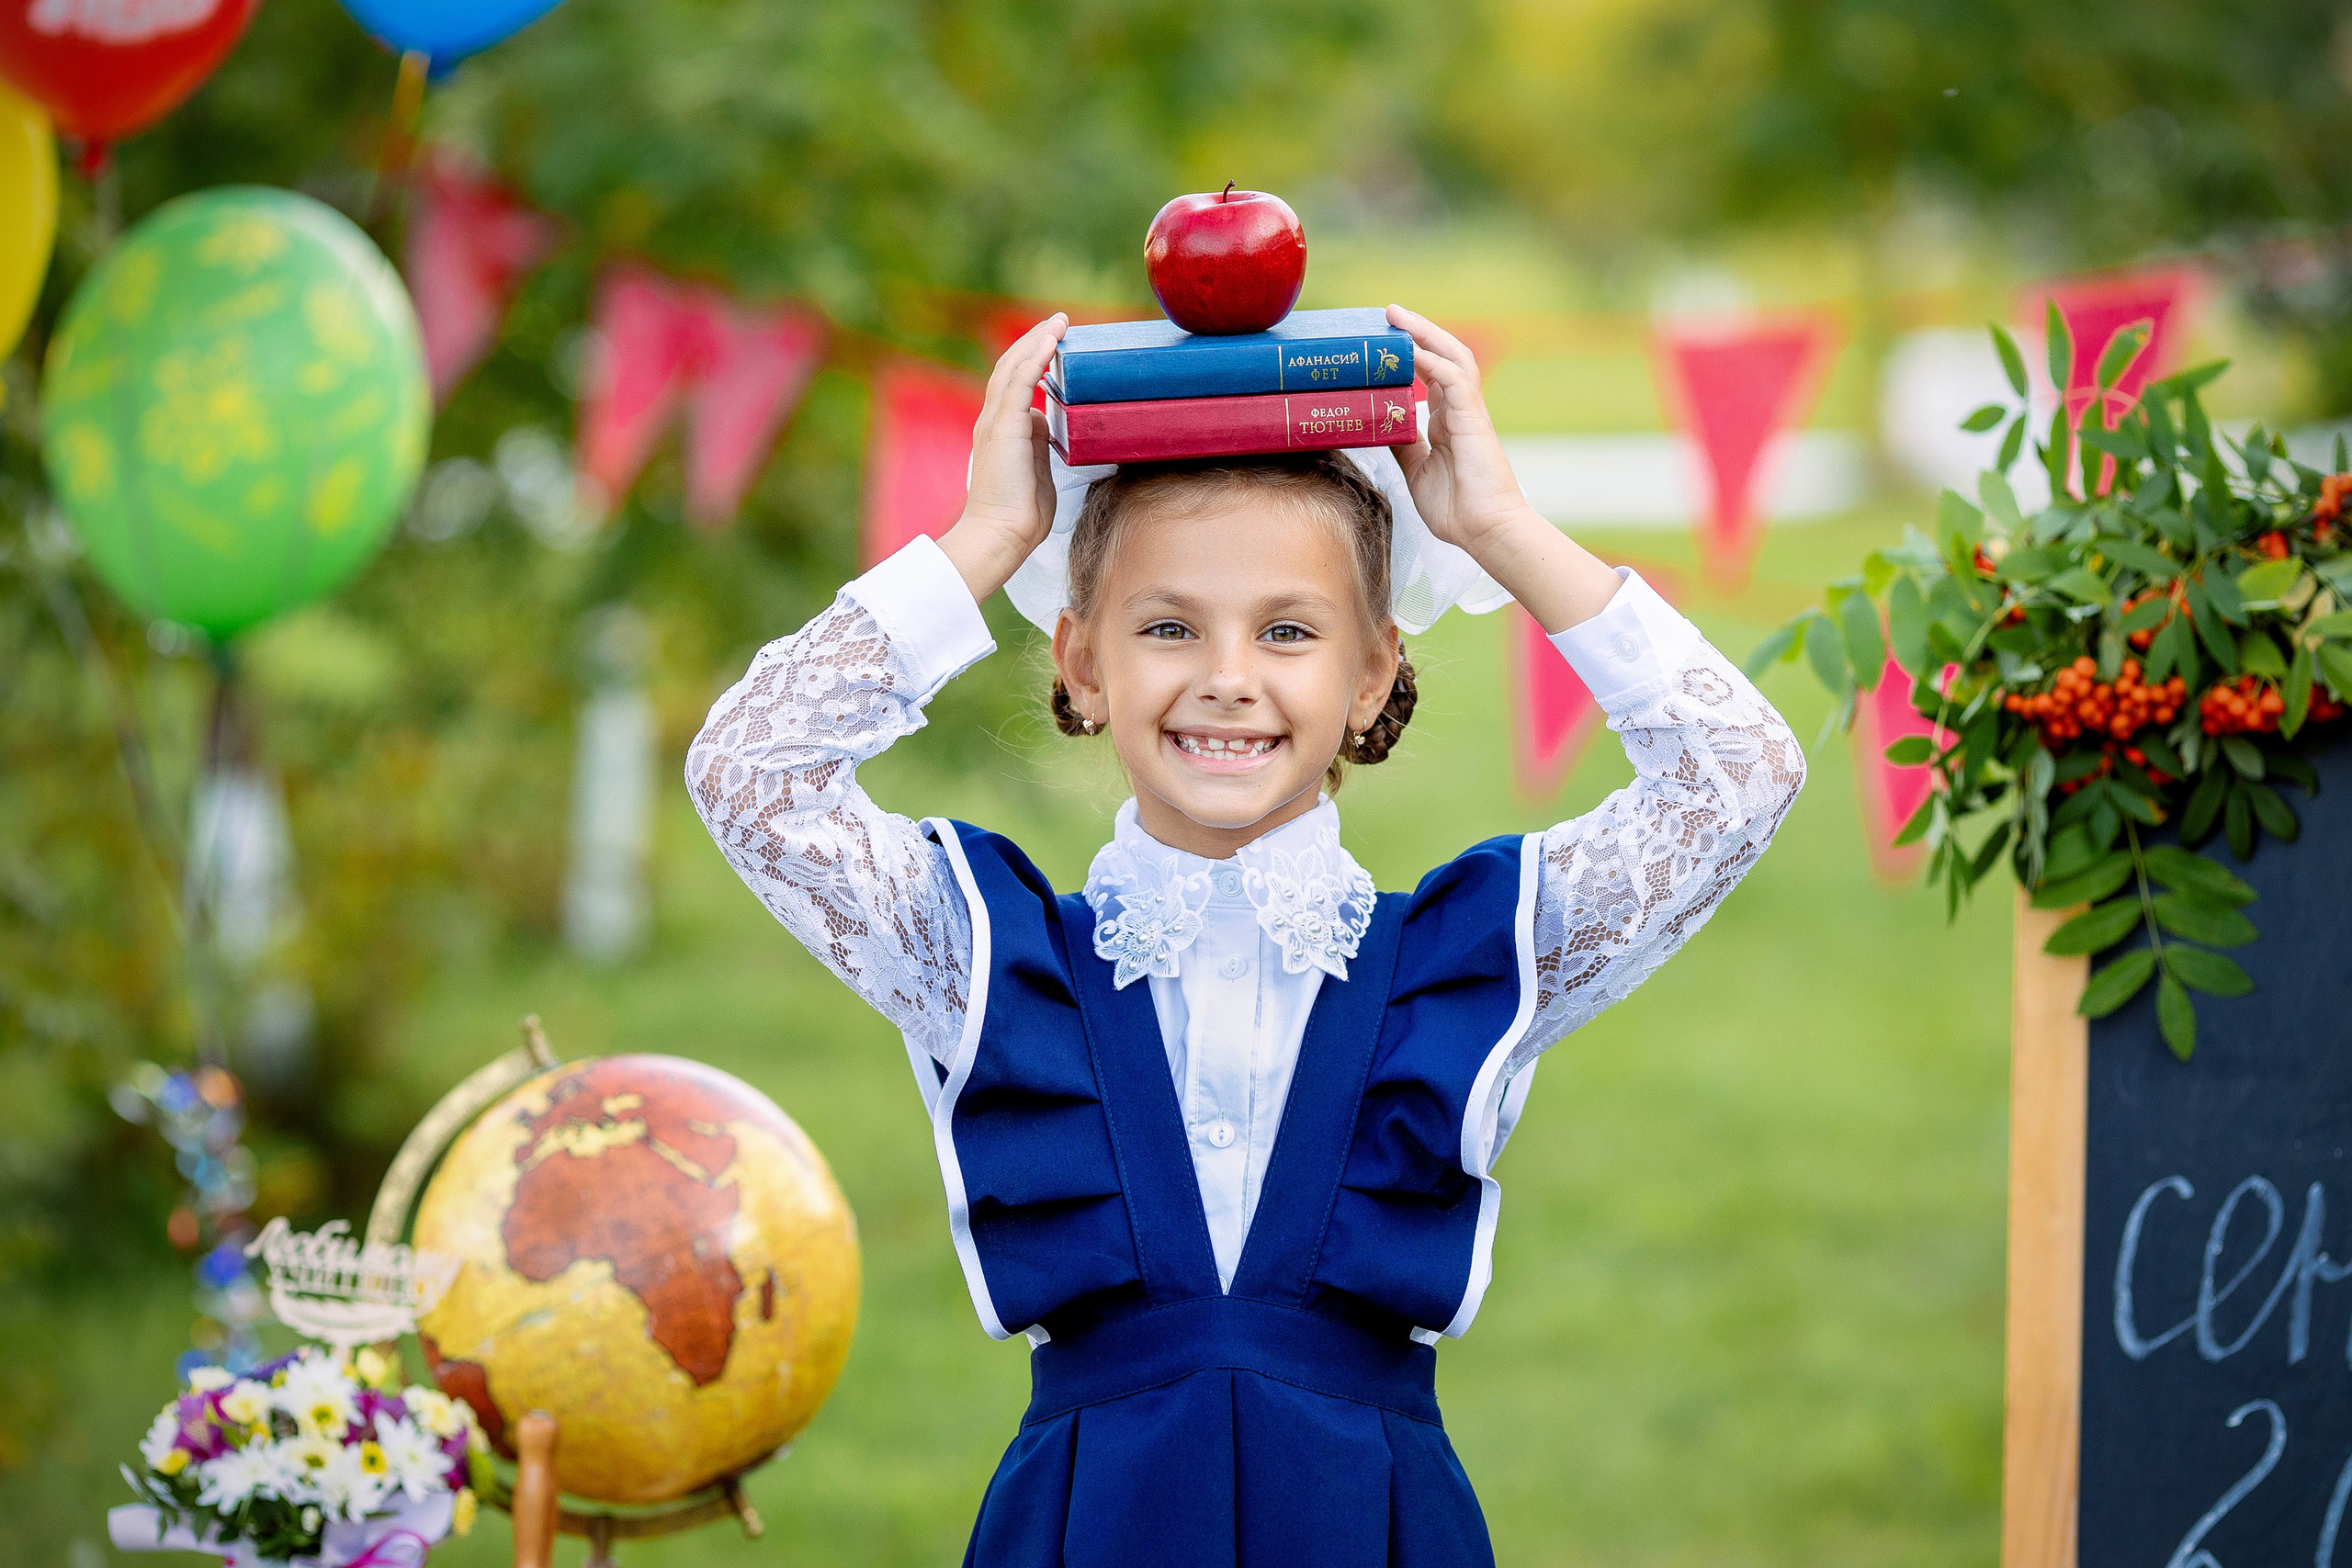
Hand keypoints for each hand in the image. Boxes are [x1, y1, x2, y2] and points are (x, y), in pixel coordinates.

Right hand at [938, 313, 1064, 602]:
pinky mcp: (1003, 428)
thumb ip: (1039, 444)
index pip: (1014, 383)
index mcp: (1001, 430)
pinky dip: (1036, 357)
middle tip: (1060, 322)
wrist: (1001, 534)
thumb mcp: (1036, 469)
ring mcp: (996, 422)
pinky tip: (1052, 340)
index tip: (1056, 344)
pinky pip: (1019, 382)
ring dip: (1037, 340)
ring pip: (1013, 367)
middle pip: (1011, 367)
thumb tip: (1047, 424)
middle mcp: (994, 420)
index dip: (1034, 360)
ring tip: (1060, 322)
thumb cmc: (1021, 514)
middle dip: (1035, 341)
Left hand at [1387, 304, 1535, 554]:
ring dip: (1425, 334)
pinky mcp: (1473, 418)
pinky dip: (1432, 360)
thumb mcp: (1416, 470)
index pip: (1428, 374)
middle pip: (1442, 355)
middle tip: (1388, 314)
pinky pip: (1453, 378)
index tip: (1382, 340)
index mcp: (1447, 421)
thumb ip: (1403, 444)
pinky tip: (1410, 351)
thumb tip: (1381, 424)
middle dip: (1417, 332)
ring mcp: (1468, 411)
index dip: (1408, 354)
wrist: (1484, 530)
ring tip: (1397, 317)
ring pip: (1451, 357)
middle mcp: (1458, 409)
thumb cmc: (1456, 508)